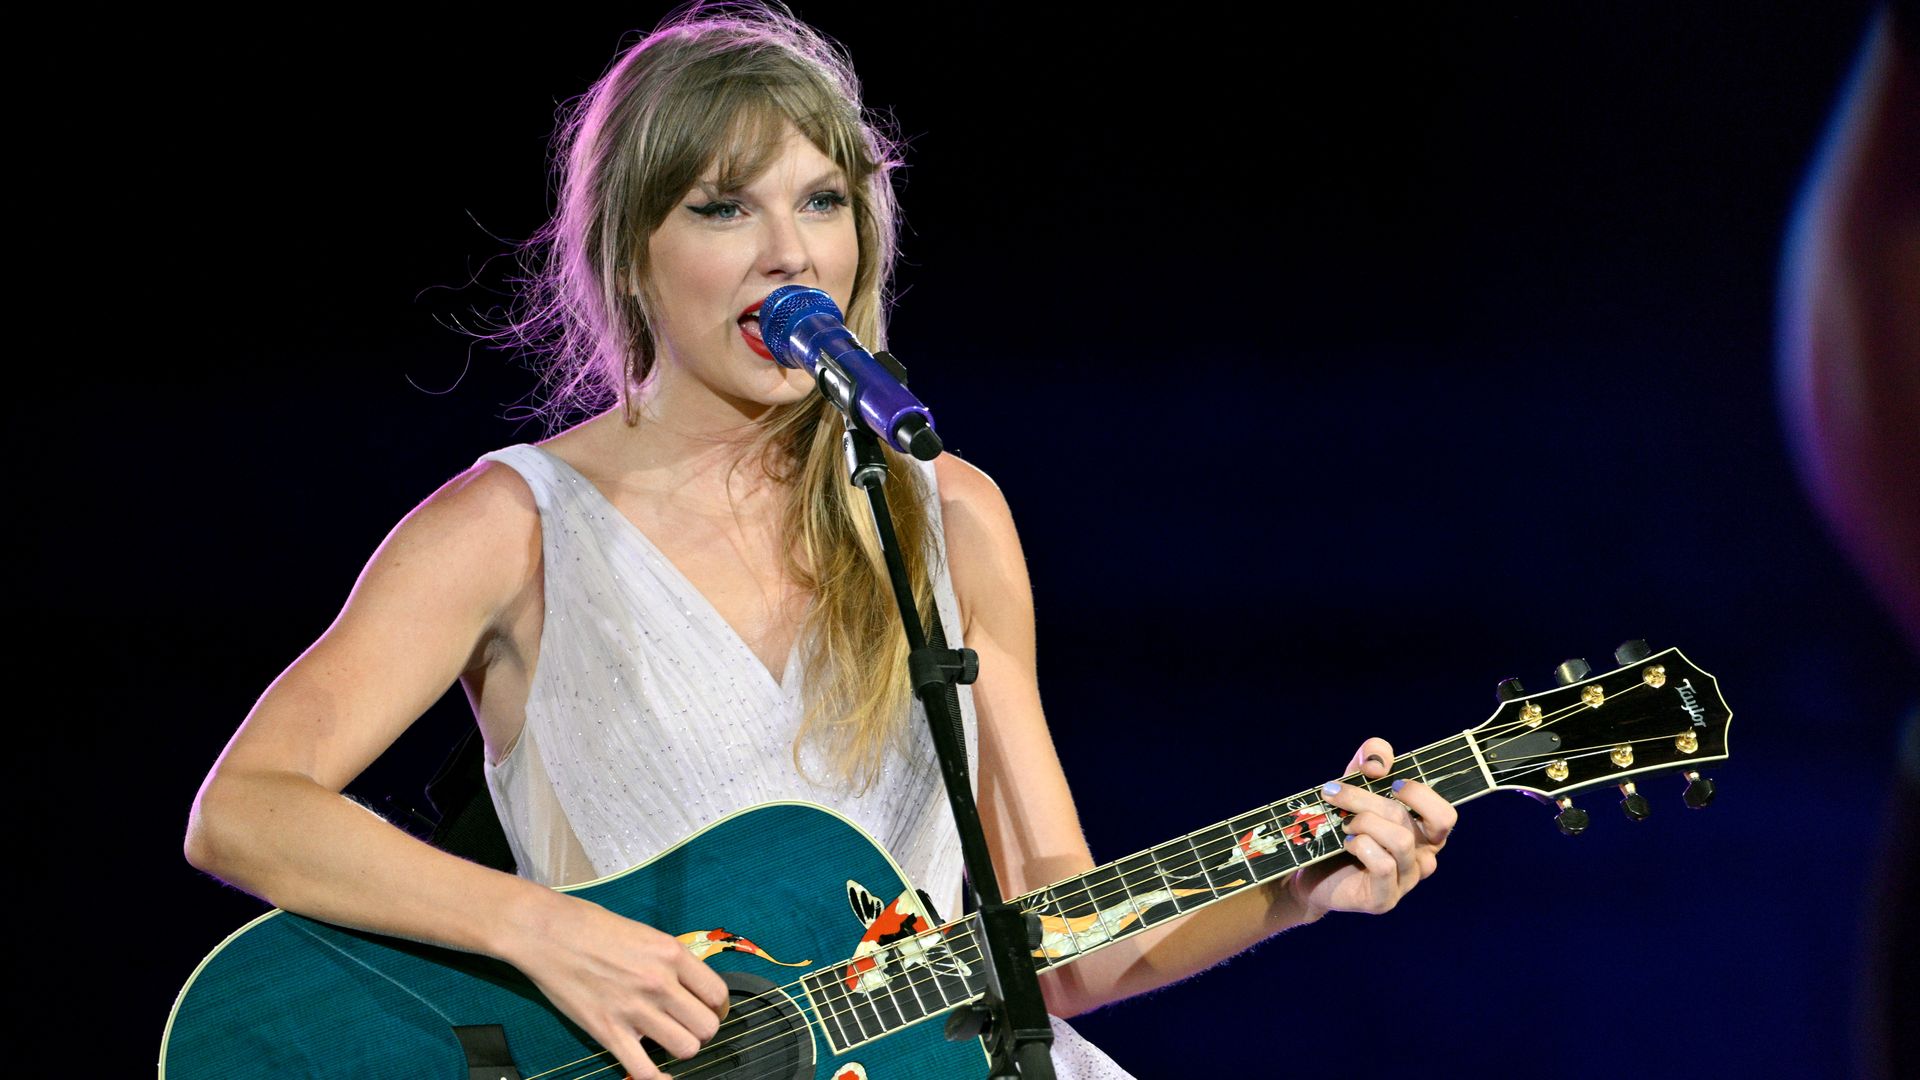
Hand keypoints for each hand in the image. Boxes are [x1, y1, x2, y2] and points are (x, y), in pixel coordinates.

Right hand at [504, 892, 730, 1079]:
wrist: (547, 933)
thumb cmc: (591, 926)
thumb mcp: (645, 933)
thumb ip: (670, 961)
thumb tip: (689, 986)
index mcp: (671, 954)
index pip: (717, 994)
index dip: (716, 1007)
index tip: (707, 1009)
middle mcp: (659, 982)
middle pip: (707, 1027)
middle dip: (700, 1029)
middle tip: (685, 1024)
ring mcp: (634, 1009)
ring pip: (686, 1049)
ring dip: (680, 1047)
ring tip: (667, 1038)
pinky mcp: (608, 1032)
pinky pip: (645, 1071)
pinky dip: (657, 1079)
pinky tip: (660, 1074)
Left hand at [1287, 737, 1455, 920]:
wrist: (1309, 871)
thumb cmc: (1339, 826)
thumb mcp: (1354, 786)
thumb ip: (1370, 761)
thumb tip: (1378, 763)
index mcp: (1423, 832)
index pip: (1445, 815)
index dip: (1418, 793)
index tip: (1383, 780)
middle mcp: (1422, 858)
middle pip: (1409, 819)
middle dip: (1367, 799)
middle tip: (1335, 793)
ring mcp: (1405, 881)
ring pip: (1400, 840)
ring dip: (1363, 822)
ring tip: (1343, 825)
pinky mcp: (1384, 899)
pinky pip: (1383, 865)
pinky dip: (1360, 846)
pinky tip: (1345, 844)